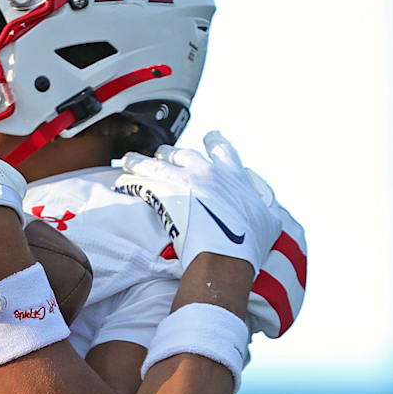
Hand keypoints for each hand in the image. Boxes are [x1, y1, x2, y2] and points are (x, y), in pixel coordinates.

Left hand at [114, 131, 280, 273]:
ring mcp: (184, 181)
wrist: (225, 258)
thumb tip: (268, 212)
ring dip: (140, 162)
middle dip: (170, 154)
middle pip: (182, 153)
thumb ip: (267, 209)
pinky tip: (121, 183)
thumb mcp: (270, 223)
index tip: (209, 136)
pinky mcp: (163, 194)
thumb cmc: (248, 246)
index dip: (214, 141)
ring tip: (129, 161)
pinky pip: (139, 182)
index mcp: (233, 176)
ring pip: (154, 163)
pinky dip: (129, 181)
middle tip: (162, 155)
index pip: (223, 150)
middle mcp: (208, 172)